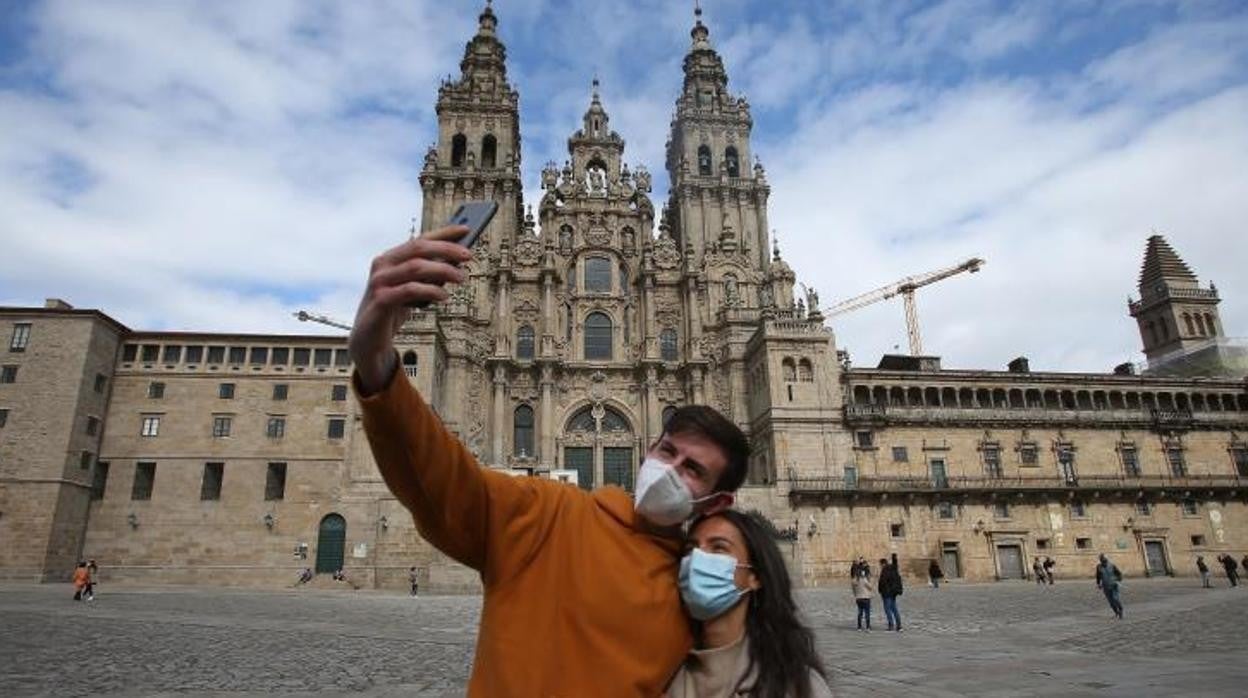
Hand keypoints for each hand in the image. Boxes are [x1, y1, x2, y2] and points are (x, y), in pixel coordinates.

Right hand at [349, 225, 472, 393]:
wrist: (369, 340)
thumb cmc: (393, 311)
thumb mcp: (414, 290)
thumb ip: (430, 276)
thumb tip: (457, 262)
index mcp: (390, 258)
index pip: (419, 240)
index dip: (443, 233)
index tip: (466, 229)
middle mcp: (382, 265)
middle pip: (418, 248)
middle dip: (446, 249)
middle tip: (468, 256)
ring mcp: (379, 282)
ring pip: (415, 266)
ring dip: (443, 270)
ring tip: (461, 278)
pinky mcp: (380, 300)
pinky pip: (409, 290)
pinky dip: (431, 291)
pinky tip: (445, 297)